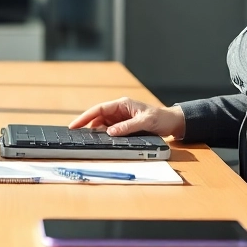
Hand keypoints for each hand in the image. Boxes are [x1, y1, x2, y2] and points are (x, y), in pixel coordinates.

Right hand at [68, 97, 185, 138]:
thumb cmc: (160, 118)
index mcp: (122, 104)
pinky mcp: (123, 126)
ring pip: (102, 125)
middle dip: (87, 125)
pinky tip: (100, 141)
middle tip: (77, 135)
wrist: (171, 122)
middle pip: (98, 117)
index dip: (85, 117)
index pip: (99, 109)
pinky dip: (104, 136)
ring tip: (88, 140)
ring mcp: (120, 118)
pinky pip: (110, 130)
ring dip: (96, 132)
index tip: (75, 125)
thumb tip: (110, 132)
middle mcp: (119, 110)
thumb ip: (127, 126)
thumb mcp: (145, 122)